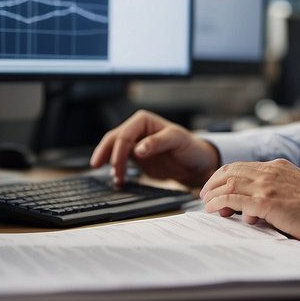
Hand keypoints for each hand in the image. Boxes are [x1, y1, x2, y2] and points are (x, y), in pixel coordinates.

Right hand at [90, 110, 220, 188]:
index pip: (125, 134)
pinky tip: (117, 180)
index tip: (117, 166)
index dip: (118, 150)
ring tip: (114, 178)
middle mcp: (136, 129)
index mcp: (144, 120)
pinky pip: (119, 161)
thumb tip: (138, 149)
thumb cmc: (190, 147)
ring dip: (108, 162)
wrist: (196, 164)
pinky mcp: (135, 157)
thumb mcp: (178, 141)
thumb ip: (158, 142)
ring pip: (112, 149)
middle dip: (106, 155)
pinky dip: (115, 169)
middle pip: (113, 140)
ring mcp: (134, 143)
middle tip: (104, 170)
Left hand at [199, 159, 299, 249]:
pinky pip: (232, 199)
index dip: (224, 176)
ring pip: (228, 183)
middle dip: (213, 183)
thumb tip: (254, 207)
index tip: (216, 187)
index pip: (242, 166)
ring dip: (213, 194)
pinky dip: (218, 203)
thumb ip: (275, 191)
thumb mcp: (295, 190)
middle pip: (230, 171)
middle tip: (205, 195)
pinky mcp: (266, 202)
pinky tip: (213, 210)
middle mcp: (270, 171)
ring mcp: (268, 185)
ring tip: (207, 205)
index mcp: (278, 166)